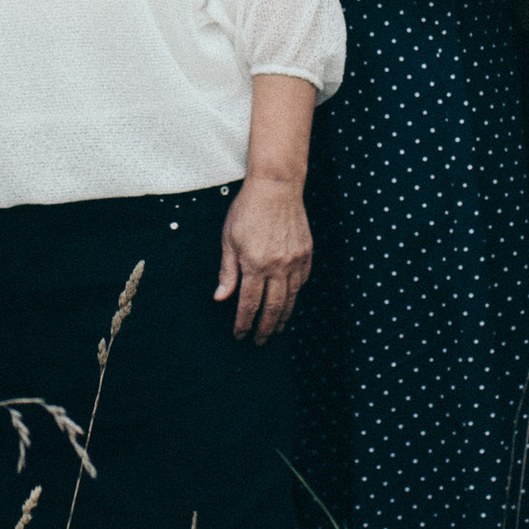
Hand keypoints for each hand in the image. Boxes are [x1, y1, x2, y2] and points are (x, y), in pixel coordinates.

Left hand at [217, 170, 311, 342]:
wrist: (276, 187)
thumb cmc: (248, 210)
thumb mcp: (229, 239)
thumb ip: (227, 271)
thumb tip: (221, 297)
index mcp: (255, 264)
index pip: (250, 303)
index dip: (244, 322)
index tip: (240, 334)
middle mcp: (278, 266)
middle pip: (273, 307)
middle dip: (265, 328)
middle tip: (260, 341)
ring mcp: (295, 261)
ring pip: (291, 298)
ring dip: (283, 316)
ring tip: (277, 328)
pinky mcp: (307, 253)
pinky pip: (302, 281)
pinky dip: (295, 294)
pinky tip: (289, 301)